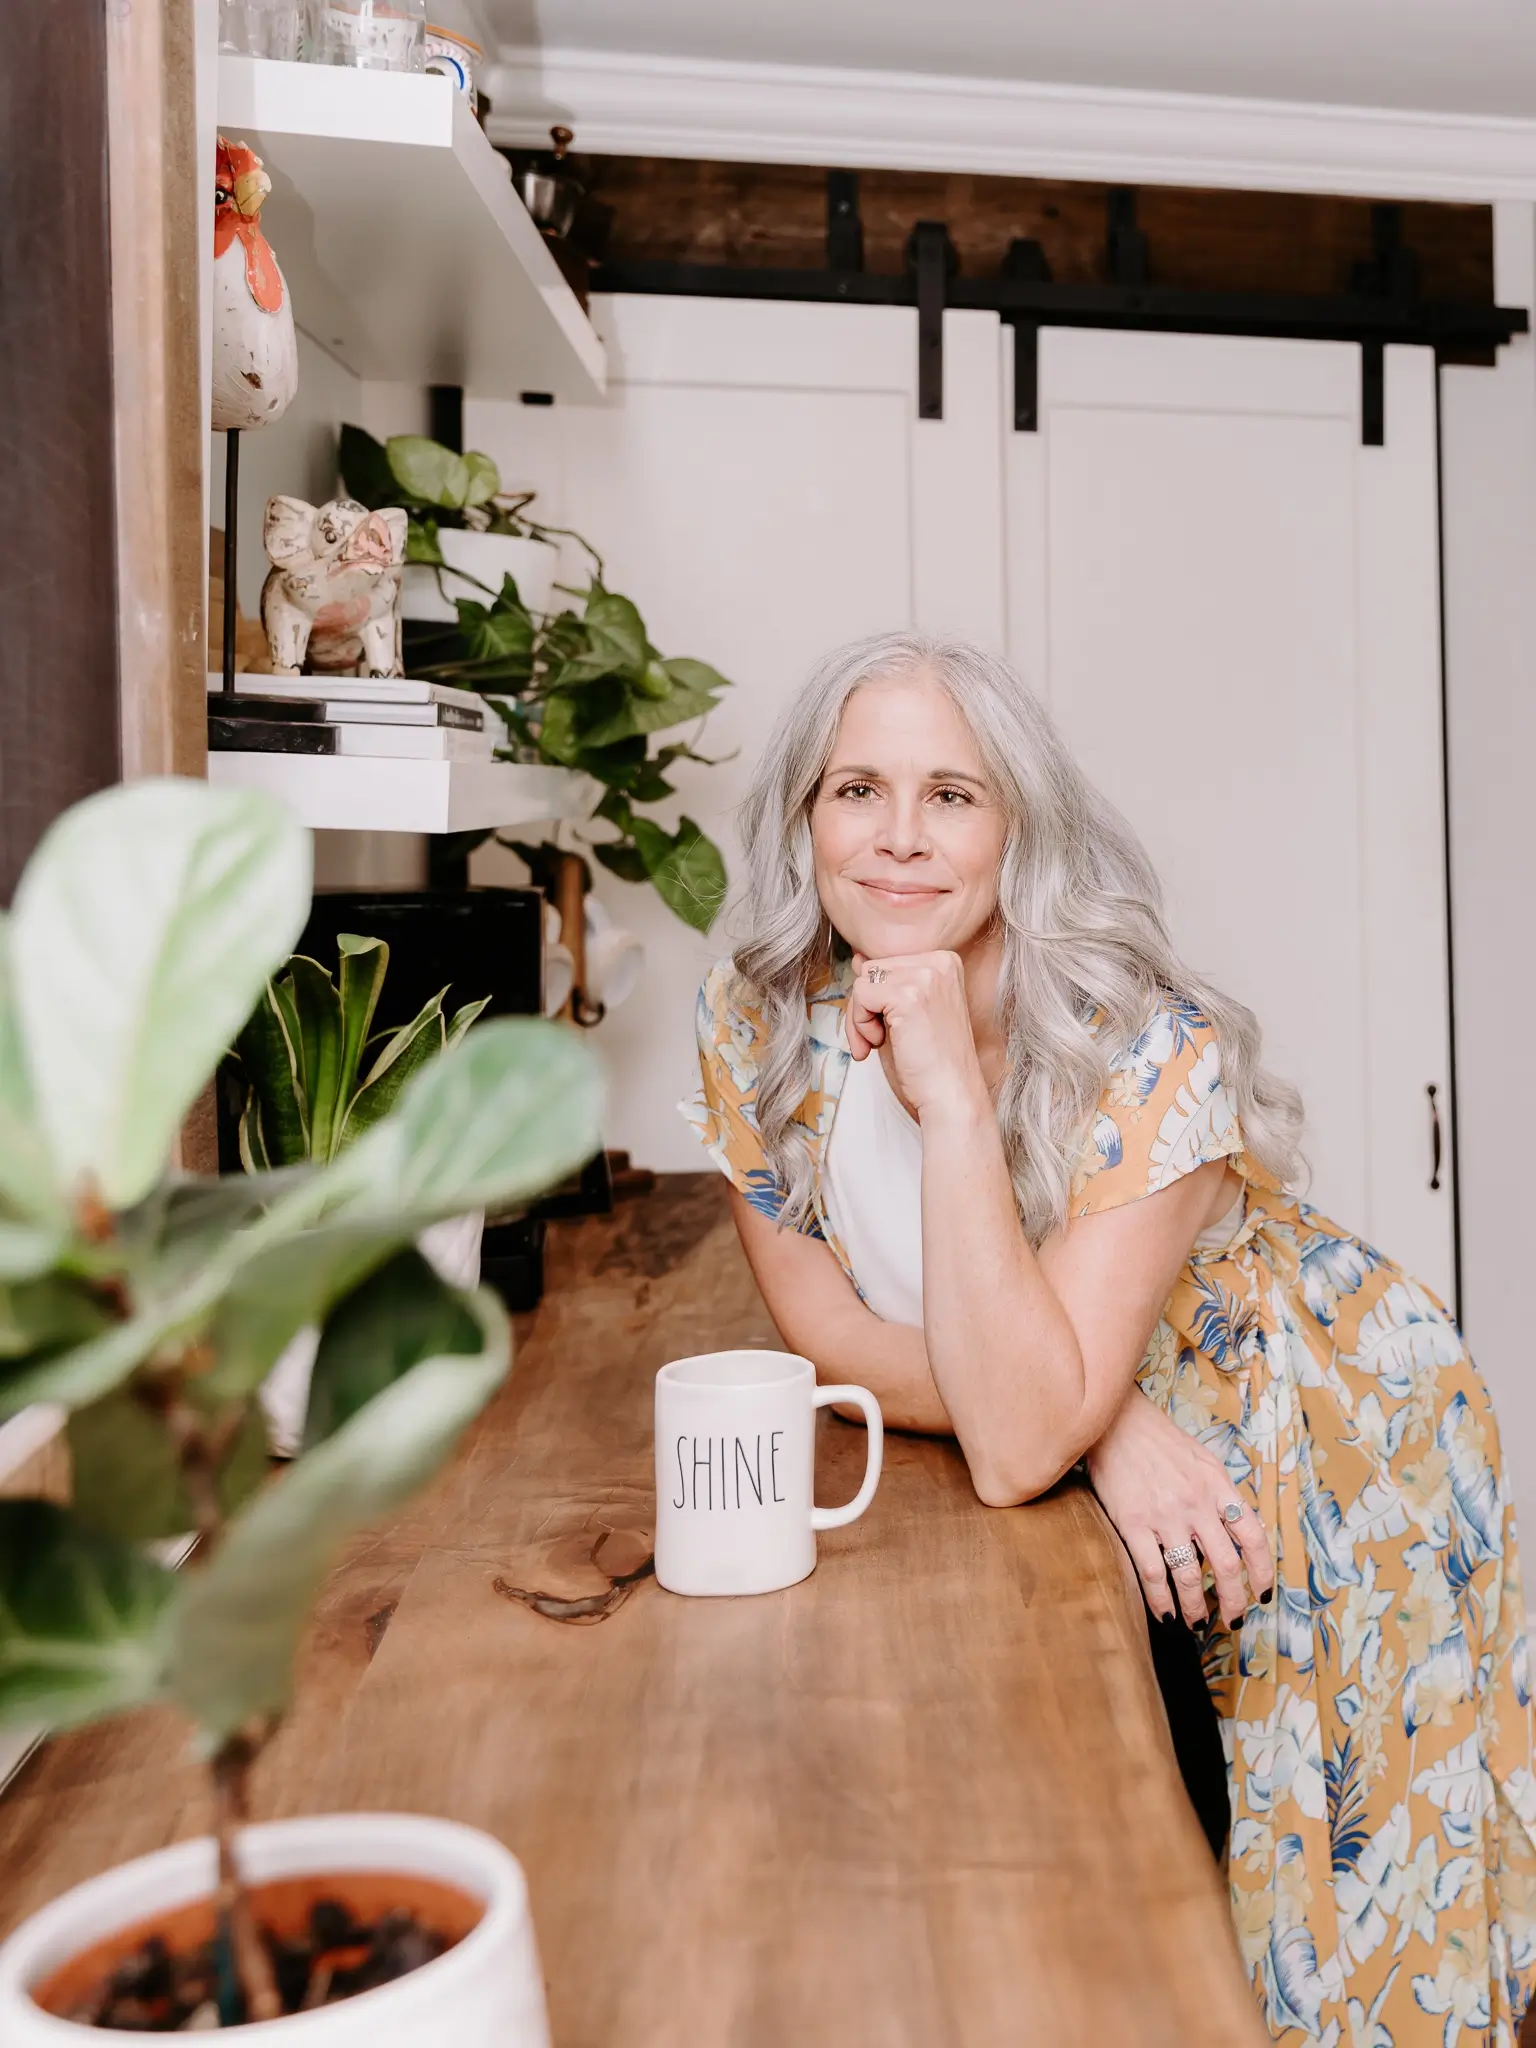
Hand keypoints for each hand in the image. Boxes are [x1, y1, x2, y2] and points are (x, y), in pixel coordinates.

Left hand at [848, 951, 986, 1119]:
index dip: (877, 999)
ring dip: (860, 1018)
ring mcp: (926, 976)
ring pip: (863, 980)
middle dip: (865, 1007)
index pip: (887, 962)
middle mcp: (939, 962)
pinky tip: (879, 1043)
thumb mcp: (909, 1011)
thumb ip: (888, 981)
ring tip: (879, 1042)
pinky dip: (859, 1024)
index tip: (886, 1028)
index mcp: (945, 962)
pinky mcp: (908, 995)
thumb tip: (859, 957)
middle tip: (878, 1039)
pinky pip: (860, 994)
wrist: (951, 1093)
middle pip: (872, 969)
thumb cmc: (930, 1060)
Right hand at [1084, 1388, 1272, 1627]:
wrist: (1115, 1421)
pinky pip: (1152, 1572)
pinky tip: (1165, 1614)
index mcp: (1218, 1486)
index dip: (1263, 1571)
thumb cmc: (1158, 1440)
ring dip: (1196, 1607)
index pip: (1252, 1537)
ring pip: (1190, 1575)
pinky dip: (1161, 1600)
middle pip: (1227, 1565)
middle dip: (1234, 1601)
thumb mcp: (1202, 1460)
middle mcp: (1197, 1503)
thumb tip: (1234, 1531)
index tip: (1263, 1594)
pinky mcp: (1133, 1522)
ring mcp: (1165, 1515)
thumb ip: (1220, 1494)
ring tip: (1195, 1623)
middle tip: (1232, 1620)